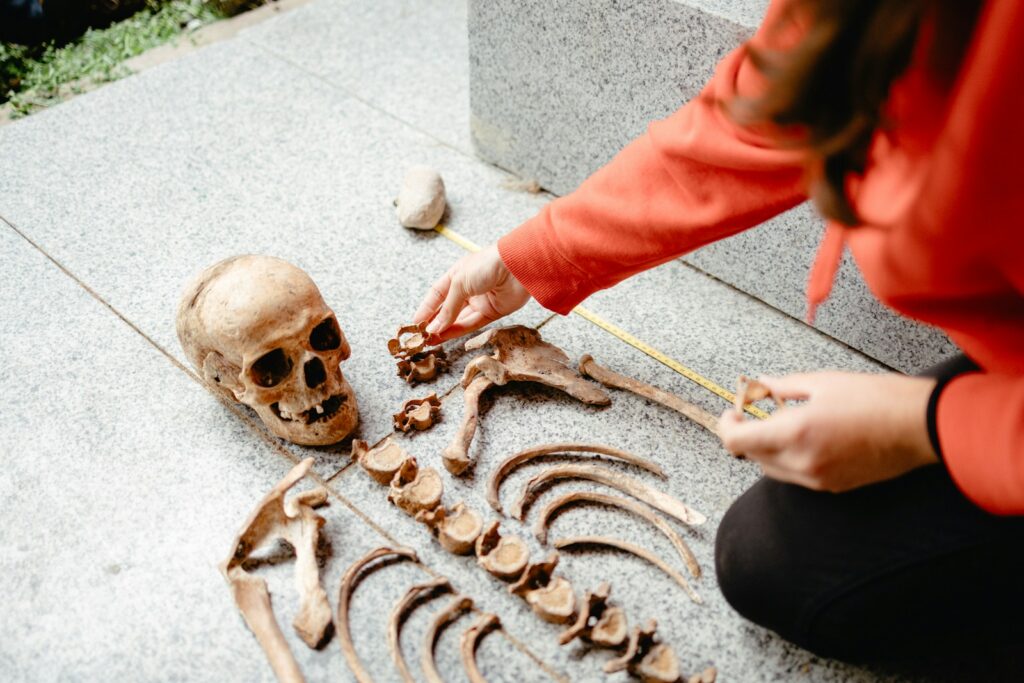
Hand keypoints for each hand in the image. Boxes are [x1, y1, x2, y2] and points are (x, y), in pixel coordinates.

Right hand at [413, 244, 530, 342]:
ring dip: (444, 329)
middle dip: (434, 322)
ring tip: (429, 340)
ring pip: (458, 319)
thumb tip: (434, 327)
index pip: (437, 294)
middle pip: (447, 309)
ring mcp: (480, 301)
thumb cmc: (487, 265)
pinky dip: (457, 330)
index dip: (426, 308)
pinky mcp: (492, 312)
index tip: (415, 322)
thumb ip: (447, 308)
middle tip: (420, 336)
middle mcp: (468, 288)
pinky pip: (471, 324)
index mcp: (457, 274)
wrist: (517, 266)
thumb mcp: (460, 283)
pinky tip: (444, 336)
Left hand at [717, 371, 938, 491]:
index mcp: (794, 434)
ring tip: (783, 421)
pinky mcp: (833, 487)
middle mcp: (801, 463)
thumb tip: (758, 385)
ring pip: (772, 468)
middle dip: (747, 433)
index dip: (727, 425)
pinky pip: (796, 475)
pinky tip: (806, 436)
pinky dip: (790, 457)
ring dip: (767, 447)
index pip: (736, 441)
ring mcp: (817, 479)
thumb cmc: (876, 398)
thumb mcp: (822, 381)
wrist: (921, 426)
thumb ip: (782, 387)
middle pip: (752, 455)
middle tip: (756, 410)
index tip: (733, 411)